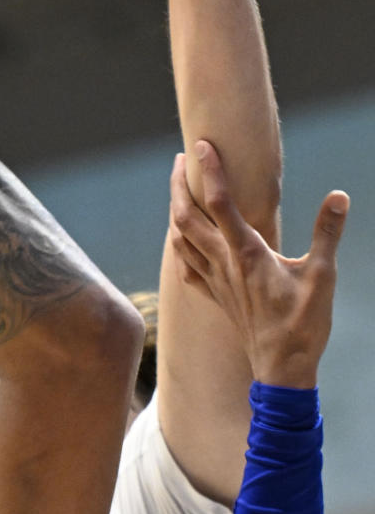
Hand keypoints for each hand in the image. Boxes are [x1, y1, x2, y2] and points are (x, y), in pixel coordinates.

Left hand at [169, 141, 347, 387]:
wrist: (281, 369)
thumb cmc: (303, 324)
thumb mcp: (322, 276)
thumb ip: (328, 233)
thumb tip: (340, 196)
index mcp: (247, 253)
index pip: (220, 203)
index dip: (210, 171)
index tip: (201, 144)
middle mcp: (224, 264)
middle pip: (187, 217)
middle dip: (180, 186)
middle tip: (182, 160)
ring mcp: (216, 281)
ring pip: (181, 240)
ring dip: (175, 212)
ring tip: (178, 192)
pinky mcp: (216, 297)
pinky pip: (187, 267)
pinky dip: (179, 247)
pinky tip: (182, 242)